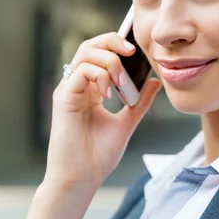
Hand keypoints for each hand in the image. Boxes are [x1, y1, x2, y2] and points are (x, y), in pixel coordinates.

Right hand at [46, 32, 161, 190]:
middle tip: (131, 51)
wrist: (82, 178)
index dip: (116, 44)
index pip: (100, 53)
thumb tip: (155, 81)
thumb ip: (139, 101)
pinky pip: (81, 71)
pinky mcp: (63, 97)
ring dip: (109, 61)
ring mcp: (68, 90)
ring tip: (120, 83)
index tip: (136, 49)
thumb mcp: (127, 122)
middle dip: (112, 40)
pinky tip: (108, 94)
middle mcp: (77, 86)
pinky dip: (99, 75)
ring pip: (85, 53)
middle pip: (90, 45)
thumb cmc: (98, 155)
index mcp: (91, 89)